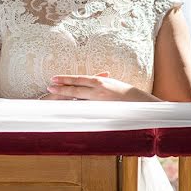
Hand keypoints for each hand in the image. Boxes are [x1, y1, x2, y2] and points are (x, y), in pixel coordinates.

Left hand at [44, 72, 158, 101]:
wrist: (142, 103)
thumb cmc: (129, 95)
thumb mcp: (114, 85)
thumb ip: (102, 85)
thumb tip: (93, 82)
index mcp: (101, 81)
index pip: (79, 79)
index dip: (66, 79)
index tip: (55, 78)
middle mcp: (98, 90)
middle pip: (76, 88)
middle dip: (61, 87)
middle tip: (49, 86)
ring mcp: (100, 101)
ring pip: (78, 99)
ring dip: (66, 98)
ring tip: (54, 96)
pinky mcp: (102, 111)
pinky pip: (86, 110)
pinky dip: (75, 110)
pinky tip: (67, 111)